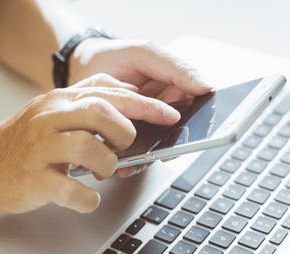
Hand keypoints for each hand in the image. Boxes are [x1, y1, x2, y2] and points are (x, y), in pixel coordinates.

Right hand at [0, 74, 179, 213]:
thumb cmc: (20, 144)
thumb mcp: (50, 114)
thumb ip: (86, 105)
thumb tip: (130, 104)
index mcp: (58, 101)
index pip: (108, 92)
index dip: (144, 104)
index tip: (168, 114)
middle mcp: (49, 118)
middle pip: (101, 112)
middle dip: (125, 132)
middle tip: (124, 147)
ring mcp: (39, 148)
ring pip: (88, 146)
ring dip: (107, 162)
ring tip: (102, 171)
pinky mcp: (33, 179)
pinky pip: (70, 189)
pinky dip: (87, 198)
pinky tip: (87, 197)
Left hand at [68, 38, 213, 175]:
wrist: (82, 66)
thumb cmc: (118, 57)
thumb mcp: (148, 54)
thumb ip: (177, 69)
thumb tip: (207, 86)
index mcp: (177, 91)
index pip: (197, 112)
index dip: (198, 125)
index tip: (192, 135)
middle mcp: (164, 113)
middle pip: (176, 136)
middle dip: (169, 147)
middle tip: (163, 153)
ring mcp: (145, 128)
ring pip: (155, 149)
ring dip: (146, 158)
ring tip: (136, 161)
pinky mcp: (126, 138)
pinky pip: (134, 154)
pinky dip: (128, 161)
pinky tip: (121, 163)